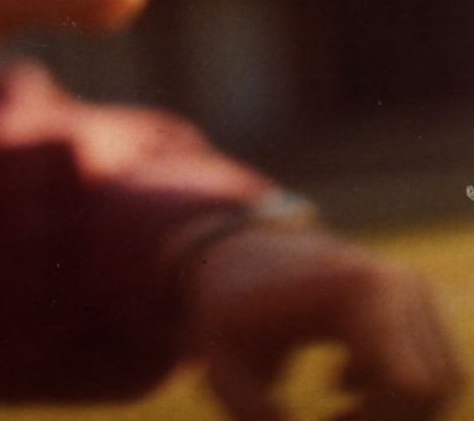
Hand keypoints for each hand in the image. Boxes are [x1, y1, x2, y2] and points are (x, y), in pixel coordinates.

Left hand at [186, 224, 461, 419]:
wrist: (235, 257)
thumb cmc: (227, 316)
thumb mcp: (223, 368)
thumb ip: (254, 414)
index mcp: (358, 290)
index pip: (406, 384)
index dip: (372, 420)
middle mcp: (399, 282)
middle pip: (429, 388)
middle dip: (385, 420)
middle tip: (331, 420)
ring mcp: (414, 286)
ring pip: (438, 382)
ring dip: (394, 411)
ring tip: (335, 411)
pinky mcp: (418, 297)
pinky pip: (434, 367)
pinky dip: (399, 392)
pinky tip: (340, 382)